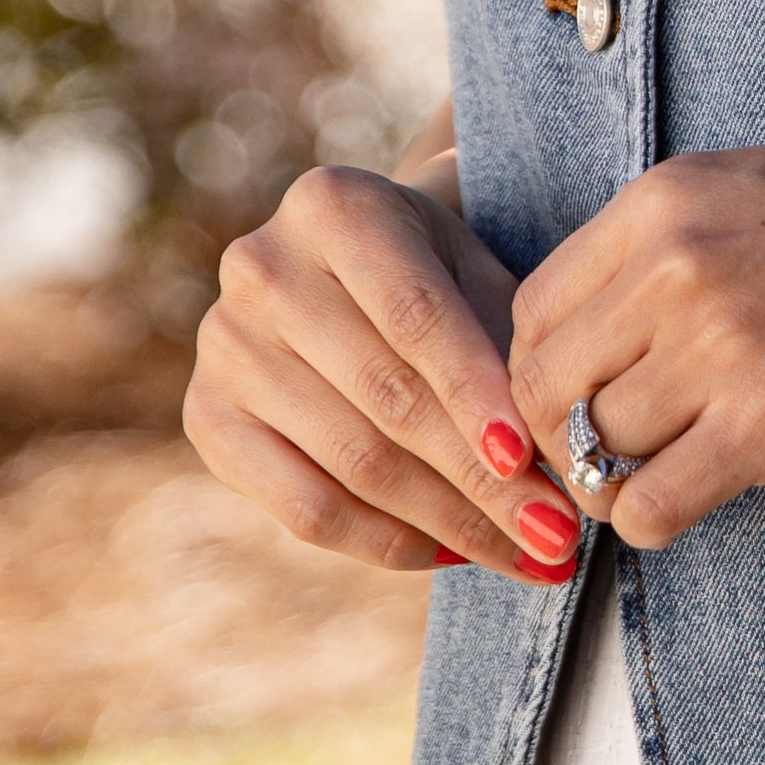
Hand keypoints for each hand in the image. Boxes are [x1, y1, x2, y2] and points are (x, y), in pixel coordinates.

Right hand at [186, 164, 587, 582]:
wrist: (344, 270)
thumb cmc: (433, 272)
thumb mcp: (475, 272)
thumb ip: (509, 347)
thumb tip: (552, 464)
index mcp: (335, 208)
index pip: (416, 315)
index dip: (477, 394)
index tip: (534, 461)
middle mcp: (262, 269)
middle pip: (386, 399)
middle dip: (483, 480)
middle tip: (557, 534)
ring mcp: (224, 346)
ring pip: (352, 464)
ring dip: (450, 523)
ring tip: (527, 556)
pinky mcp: (207, 419)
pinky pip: (305, 511)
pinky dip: (388, 543)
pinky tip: (451, 553)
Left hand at [507, 141, 764, 551]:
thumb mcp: (743, 188)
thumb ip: (657, 248)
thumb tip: (588, 335)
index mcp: (659, 205)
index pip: (533, 311)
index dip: (541, 368)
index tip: (576, 394)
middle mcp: (672, 272)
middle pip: (542, 386)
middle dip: (556, 432)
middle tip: (598, 451)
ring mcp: (718, 351)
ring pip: (591, 450)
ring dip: (609, 478)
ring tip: (653, 472)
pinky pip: (649, 505)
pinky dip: (646, 519)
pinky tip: (683, 499)